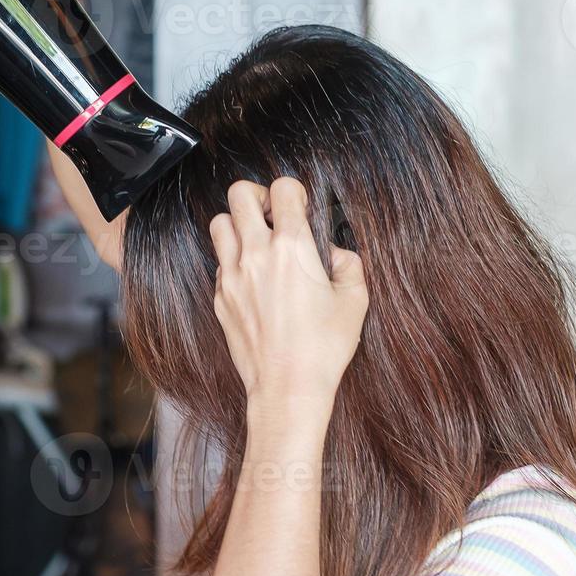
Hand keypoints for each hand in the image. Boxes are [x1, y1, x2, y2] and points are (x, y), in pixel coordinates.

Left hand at [209, 178, 368, 403]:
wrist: (287, 387)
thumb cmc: (324, 347)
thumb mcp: (356, 300)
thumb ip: (349, 263)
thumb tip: (334, 252)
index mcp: (292, 248)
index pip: (283, 187)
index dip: (294, 191)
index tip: (301, 208)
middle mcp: (256, 255)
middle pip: (239, 193)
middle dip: (259, 196)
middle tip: (273, 214)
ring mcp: (232, 275)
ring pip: (219, 223)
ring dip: (238, 223)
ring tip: (257, 241)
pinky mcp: (220, 296)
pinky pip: (219, 261)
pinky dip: (232, 258)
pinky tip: (253, 276)